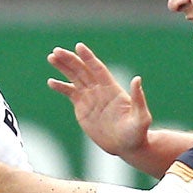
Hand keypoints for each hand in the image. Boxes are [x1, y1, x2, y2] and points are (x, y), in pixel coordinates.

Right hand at [45, 42, 150, 159]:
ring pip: (74, 78)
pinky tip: (51, 82)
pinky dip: (61, 87)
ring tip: (51, 57)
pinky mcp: (82, 108)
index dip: (88, 58)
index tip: (79, 46)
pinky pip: (70, 93)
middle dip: (70, 60)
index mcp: (112, 89)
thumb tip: (137, 79)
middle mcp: (100, 90)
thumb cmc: (137, 133)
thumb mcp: (141, 117)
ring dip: (63, 67)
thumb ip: (138, 98)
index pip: (98, 69)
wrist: (126, 146)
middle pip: (82, 70)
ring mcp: (90, 98)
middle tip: (56, 51)